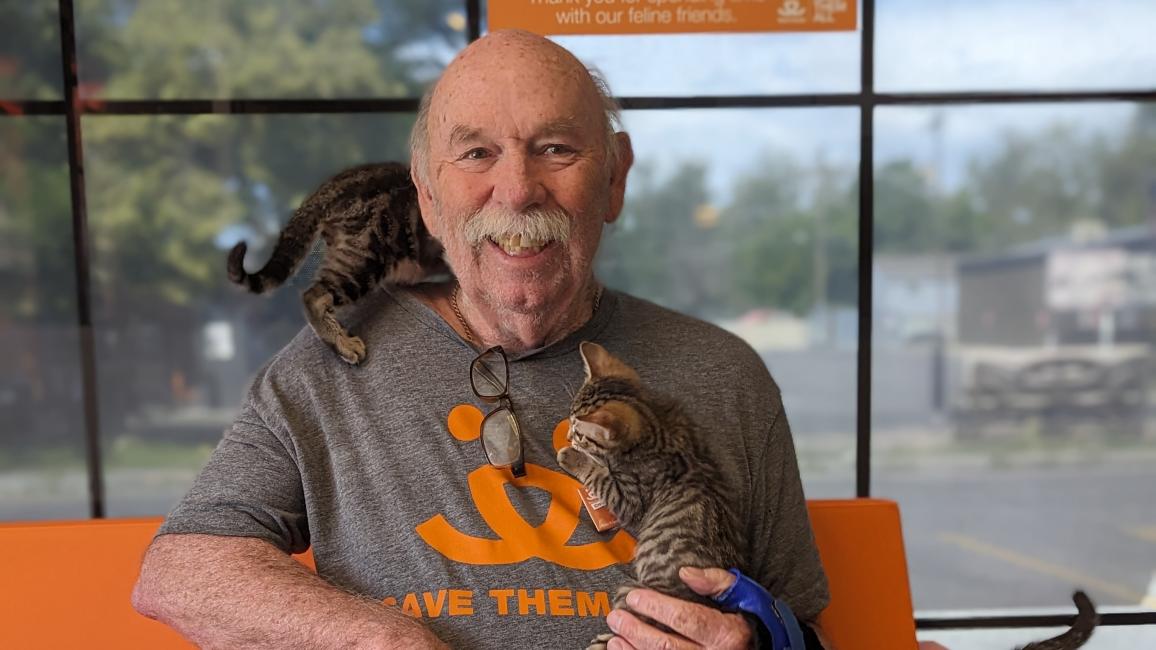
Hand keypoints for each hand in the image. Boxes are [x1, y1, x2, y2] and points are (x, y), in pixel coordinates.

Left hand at [604, 567, 751, 648]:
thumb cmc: (753, 619)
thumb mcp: (745, 594)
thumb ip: (717, 582)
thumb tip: (686, 573)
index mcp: (728, 634)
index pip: (686, 619)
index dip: (656, 607)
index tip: (634, 596)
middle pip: (667, 646)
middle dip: (637, 631)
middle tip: (617, 616)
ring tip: (614, 638)